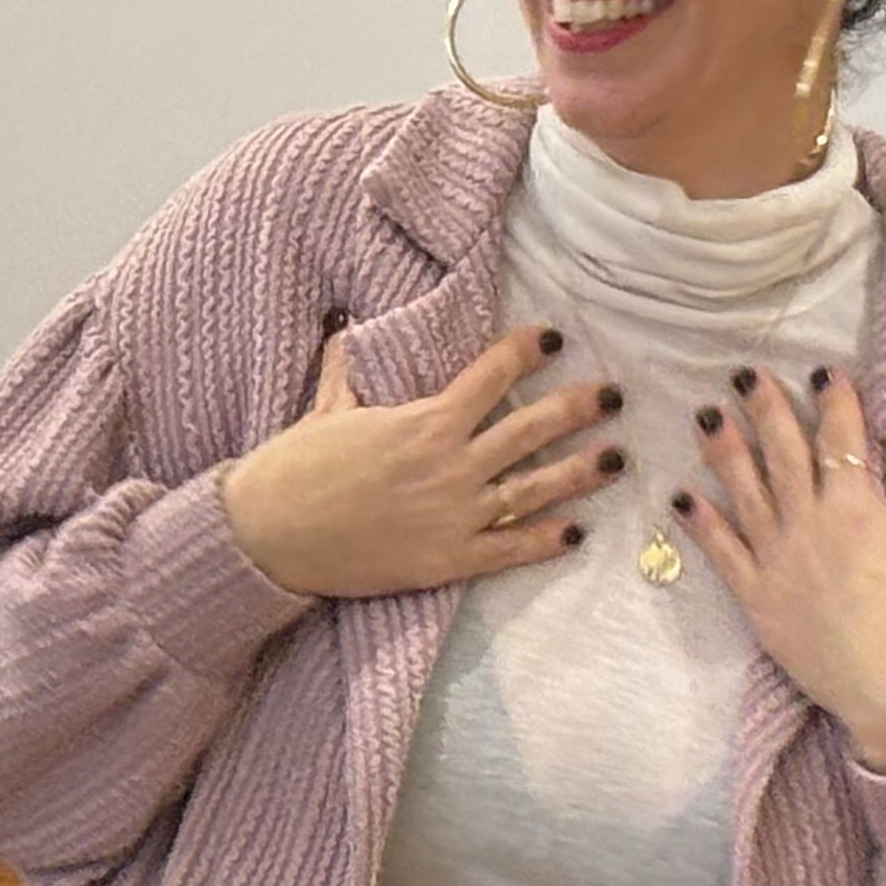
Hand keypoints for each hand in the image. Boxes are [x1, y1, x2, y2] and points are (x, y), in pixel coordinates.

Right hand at [217, 325, 622, 600]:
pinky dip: (544, 541)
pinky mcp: (446, 559)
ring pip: (533, 488)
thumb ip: (348, 371)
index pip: (490, 375)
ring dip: (580, 472)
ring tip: (617, 458)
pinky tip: (576, 532)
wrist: (269, 535)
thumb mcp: (326, 410)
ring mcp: (453, 515)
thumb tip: (344, 326)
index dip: (525, 352)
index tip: (552, 337)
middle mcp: (450, 465)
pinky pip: (508, 549)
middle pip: (529, 429)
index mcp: (423, 421)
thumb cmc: (294, 468)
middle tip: (614, 395)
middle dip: (576, 408)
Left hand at [678, 366, 885, 772]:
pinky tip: (682, 496)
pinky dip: (701, 523)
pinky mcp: (759, 602)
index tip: (823, 371)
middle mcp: (811, 526)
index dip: (834, 402)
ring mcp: (779, 563)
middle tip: (745, 375)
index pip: (842, 441)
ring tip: (706, 416)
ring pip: (745, 493)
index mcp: (861, 509)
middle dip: (765, 410)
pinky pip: (722, 553)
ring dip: (724, 452)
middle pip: (784, 454)